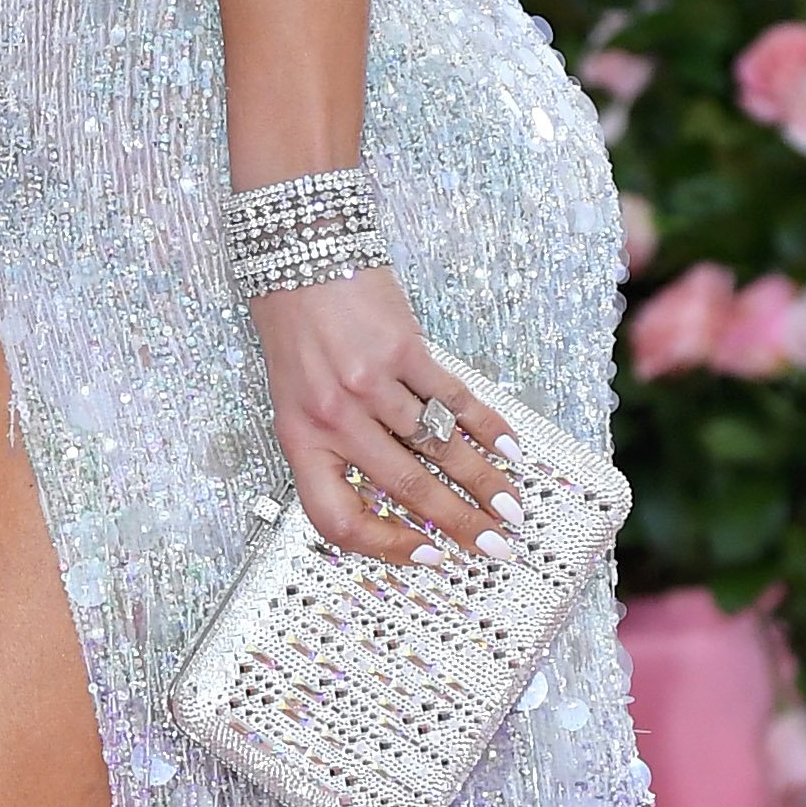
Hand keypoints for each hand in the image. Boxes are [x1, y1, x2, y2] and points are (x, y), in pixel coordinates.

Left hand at [252, 263, 515, 561]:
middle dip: (460, 524)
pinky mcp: (403, 348)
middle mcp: (334, 417)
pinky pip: (453, 398)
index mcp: (300, 438)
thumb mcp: (293, 398)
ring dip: (483, 482)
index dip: (386, 546)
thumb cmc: (292, 328)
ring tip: (513, 507)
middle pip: (407, 487)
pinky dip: (485, 426)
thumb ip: (333, 445)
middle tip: (496, 547)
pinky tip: (509, 447)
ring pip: (438, 448)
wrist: (295, 251)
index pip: (339, 517)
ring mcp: (370, 383)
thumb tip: (393, 493)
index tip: (429, 555)